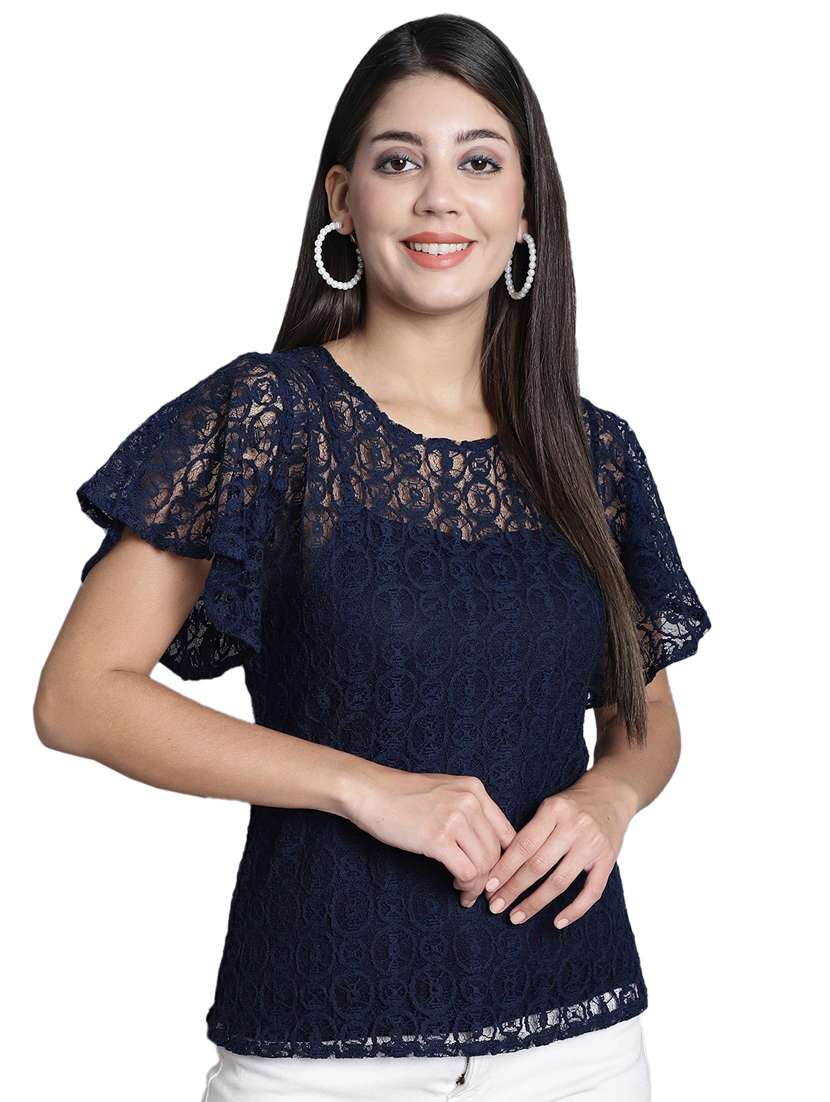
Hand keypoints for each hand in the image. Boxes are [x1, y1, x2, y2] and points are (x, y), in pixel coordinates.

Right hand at [346, 764, 516, 886]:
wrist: (369, 791)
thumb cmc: (402, 795)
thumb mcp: (445, 792)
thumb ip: (468, 810)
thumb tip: (486, 846)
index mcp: (475, 789)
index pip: (506, 831)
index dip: (504, 859)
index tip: (493, 873)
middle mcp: (470, 801)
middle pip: (497, 851)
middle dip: (490, 875)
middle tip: (476, 888)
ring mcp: (455, 819)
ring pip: (484, 864)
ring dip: (477, 884)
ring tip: (464, 889)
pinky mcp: (437, 838)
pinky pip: (467, 872)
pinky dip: (466, 886)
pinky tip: (456, 887)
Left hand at [457, 774, 636, 927]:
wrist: (611, 794)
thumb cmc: (571, 804)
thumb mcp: (549, 806)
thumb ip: (531, 831)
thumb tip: (499, 865)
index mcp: (554, 810)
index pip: (524, 844)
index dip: (504, 868)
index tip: (488, 886)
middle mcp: (574, 826)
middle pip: (538, 865)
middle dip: (513, 889)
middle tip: (495, 906)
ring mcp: (593, 844)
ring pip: (560, 881)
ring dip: (535, 903)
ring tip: (516, 917)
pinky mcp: (609, 859)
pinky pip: (592, 892)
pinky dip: (574, 910)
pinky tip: (557, 922)